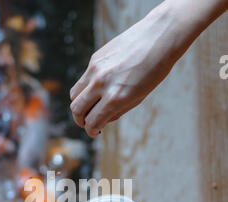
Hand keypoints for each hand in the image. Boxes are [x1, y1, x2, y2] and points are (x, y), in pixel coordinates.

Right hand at [70, 0, 227, 137]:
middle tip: (88, 122)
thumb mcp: (138, 98)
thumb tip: (100, 121)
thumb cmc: (154, 70)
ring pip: (74, 95)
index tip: (94, 132)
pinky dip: (86, 89)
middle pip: (77, 110)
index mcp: (115, 98)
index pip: (92, 122)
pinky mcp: (94, 59)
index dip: (91, 131)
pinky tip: (98, 89)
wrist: (159, 37)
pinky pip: (82, 80)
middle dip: (81, 121)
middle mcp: (101, 84)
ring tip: (90, 107)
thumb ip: (116, 111)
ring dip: (79, 105)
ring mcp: (95, 70)